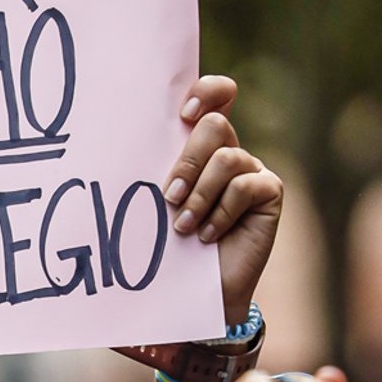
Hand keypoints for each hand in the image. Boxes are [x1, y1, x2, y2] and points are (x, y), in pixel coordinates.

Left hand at [162, 76, 282, 326]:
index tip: (183, 114)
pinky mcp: (268, 192)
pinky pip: (245, 186)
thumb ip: (149, 169)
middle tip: (168, 196)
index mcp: (199, 144)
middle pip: (214, 126)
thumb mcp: (152, 201)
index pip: (215, 96)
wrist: (190, 289)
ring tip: (182, 225)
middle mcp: (227, 150)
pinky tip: (207, 235)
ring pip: (226, 158)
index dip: (206, 92)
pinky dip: (220, 212)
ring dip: (199, 195)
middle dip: (187, 161)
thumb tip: (112, 140)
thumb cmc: (164, 241)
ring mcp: (250, 170)